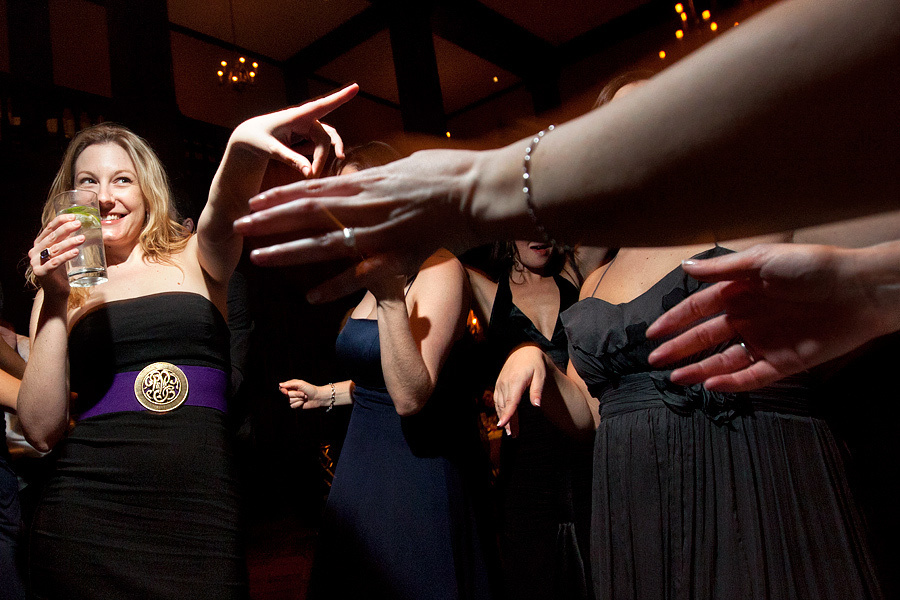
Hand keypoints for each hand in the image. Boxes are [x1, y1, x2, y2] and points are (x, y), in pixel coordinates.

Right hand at [28, 213, 84, 298]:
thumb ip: (65, 242)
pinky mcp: (41, 273)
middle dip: (66, 229)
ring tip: (82, 238)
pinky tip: (76, 251)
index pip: (48, 228)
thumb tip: (79, 226)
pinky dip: (66, 256)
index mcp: (39, 244)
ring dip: (69, 242)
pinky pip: (55, 262)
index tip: (73, 216)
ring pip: (54, 249)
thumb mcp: (62, 254)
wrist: (56, 292)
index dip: (60, 221)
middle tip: (79, 224)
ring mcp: (36, 262)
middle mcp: (35, 252)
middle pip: (52, 237)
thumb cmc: (61, 271)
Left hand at [228, 84, 357, 177]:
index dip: (340, 98)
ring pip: (326, 140)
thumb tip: (311, 174)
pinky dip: (316, 156)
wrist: (250, 137)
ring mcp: (308, 126)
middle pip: (325, 137)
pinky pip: (320, 145)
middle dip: (322, 157)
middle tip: (313, 176)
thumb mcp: (272, 150)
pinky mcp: (308, 134)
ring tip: (315, 174)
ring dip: (324, 156)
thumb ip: (292, 160)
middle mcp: (306, 118)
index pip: (322, 105)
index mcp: (297, 115)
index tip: (356, 87)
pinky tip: (304, 163)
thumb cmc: (258, 139)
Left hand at [233, 148, 485, 300]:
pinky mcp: (397, 257)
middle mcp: (365, 207)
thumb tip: (364, 178)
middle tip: (239, 224)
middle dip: (269, 220)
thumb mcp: (406, 167)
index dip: (280, 194)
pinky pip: (359, 276)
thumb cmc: (449, 173)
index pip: (313, 187)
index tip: (255, 199)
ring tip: (258, 258)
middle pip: (306, 214)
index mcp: (367, 183)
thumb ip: (380, 179)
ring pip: (323, 245)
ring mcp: (378, 234)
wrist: (478, 192)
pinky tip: (309, 297)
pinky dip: (334, 287)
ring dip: (288, 253)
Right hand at [279, 379, 328, 408]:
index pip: (281, 388)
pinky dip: (299, 404)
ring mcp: (293, 400)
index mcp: (291, 386)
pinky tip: (303, 402)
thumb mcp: (300, 383)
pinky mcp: (295, 406)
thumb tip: (280, 384)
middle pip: (286, 395)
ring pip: (290, 401)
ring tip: (304, 397)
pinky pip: (293, 406)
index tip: (286, 392)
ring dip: (298, 399)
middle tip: (303, 393)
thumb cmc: (310, 388)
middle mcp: (291, 393)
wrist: (317, 397)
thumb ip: (290, 384)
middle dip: (296, 394)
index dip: (282, 390)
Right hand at [493, 343, 545, 436]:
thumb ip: (537, 390)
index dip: (507, 414)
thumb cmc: (535, 365)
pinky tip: (505, 420)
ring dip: (504, 418)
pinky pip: (497, 401)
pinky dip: (501, 411)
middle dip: (507, 422)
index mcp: (516, 381)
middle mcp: (505, 383)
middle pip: (505, 406)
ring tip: (510, 432)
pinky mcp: (498, 385)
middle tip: (513, 436)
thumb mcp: (541, 376)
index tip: (503, 425)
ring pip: (500, 405)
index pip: (511, 401)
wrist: (524, 352)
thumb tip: (537, 406)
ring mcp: (500, 384)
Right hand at [646, 243, 899, 391]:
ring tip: (676, 377)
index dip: (675, 320)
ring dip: (700, 369)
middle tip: (655, 360)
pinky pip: (753, 377)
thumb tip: (685, 267)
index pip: (699, 308)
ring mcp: (766, 342)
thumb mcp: (762, 260)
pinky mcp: (786, 363)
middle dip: (679, 348)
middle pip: (706, 337)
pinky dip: (732, 383)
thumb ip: (722, 269)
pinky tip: (712, 384)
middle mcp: (750, 318)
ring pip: (725, 360)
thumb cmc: (812, 267)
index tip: (653, 333)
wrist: (859, 291)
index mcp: (741, 292)